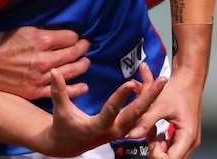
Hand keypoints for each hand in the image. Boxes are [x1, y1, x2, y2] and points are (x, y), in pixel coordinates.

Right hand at [0, 26, 89, 99]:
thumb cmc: (2, 42)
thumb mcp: (24, 29)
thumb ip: (44, 32)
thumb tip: (62, 33)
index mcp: (41, 40)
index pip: (70, 38)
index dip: (75, 37)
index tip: (77, 37)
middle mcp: (44, 59)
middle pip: (73, 54)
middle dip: (82, 49)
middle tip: (87, 47)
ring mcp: (41, 77)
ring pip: (70, 72)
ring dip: (82, 66)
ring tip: (87, 62)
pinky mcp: (35, 91)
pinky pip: (60, 91)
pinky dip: (75, 89)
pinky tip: (84, 86)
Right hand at [40, 62, 165, 156]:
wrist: (67, 144)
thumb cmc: (63, 127)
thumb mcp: (60, 110)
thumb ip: (58, 91)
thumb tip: (55, 71)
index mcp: (98, 127)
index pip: (113, 110)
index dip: (122, 96)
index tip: (131, 82)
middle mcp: (114, 130)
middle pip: (137, 113)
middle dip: (150, 96)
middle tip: (162, 80)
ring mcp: (120, 130)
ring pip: (140, 114)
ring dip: (150, 97)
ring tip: (160, 80)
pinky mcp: (122, 127)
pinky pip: (138, 114)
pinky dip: (144, 101)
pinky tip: (148, 87)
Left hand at [129, 70, 201, 158]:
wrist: (187, 80)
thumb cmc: (178, 90)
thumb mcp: (158, 104)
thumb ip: (145, 121)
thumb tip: (133, 134)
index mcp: (187, 136)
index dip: (157, 154)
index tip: (151, 143)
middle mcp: (191, 140)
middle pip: (171, 158)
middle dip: (157, 150)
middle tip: (150, 136)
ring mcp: (188, 139)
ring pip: (170, 153)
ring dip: (158, 145)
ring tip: (152, 131)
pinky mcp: (184, 136)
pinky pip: (171, 146)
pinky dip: (161, 141)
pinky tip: (155, 131)